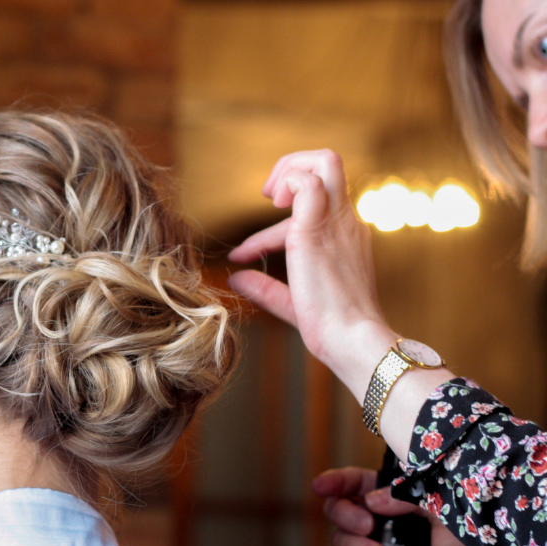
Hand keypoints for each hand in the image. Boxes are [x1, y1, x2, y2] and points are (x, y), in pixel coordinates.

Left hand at [226, 150, 393, 398]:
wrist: (353, 339)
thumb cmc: (331, 327)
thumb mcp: (292, 302)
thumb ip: (265, 289)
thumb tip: (235, 279)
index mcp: (346, 236)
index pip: (311, 210)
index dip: (270, 227)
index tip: (244, 253)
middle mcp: (346, 222)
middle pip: (330, 164)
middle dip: (293, 166)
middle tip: (267, 197)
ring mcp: (336, 222)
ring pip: (325, 162)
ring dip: (289, 170)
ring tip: (269, 198)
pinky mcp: (319, 229)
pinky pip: (308, 182)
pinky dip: (286, 184)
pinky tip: (270, 208)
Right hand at [316, 466, 546, 545]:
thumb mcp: (445, 511)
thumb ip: (410, 497)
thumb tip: (373, 500)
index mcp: (398, 499)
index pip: (359, 482)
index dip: (337, 481)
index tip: (321, 485)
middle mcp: (382, 522)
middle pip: (340, 508)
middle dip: (345, 515)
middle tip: (367, 525)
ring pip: (340, 539)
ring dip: (352, 545)